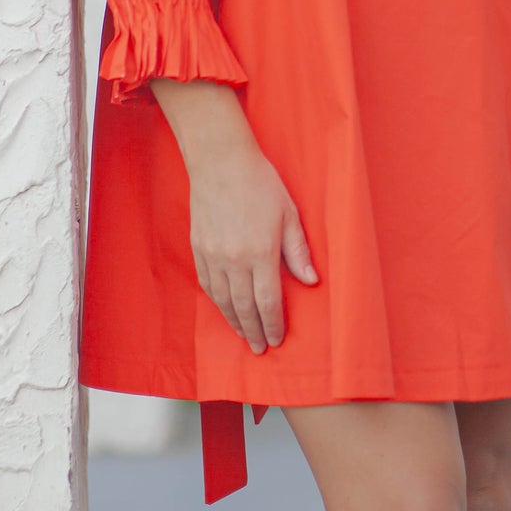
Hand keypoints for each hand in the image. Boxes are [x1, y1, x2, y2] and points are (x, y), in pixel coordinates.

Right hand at [188, 139, 318, 352]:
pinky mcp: (199, 249)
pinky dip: (217, 303)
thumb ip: (298, 250)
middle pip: (244, 307)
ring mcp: (213, 256)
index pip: (267, 301)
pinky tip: (226, 310)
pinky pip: (208, 285)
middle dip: (254, 331)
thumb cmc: (260, 183)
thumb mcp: (288, 214)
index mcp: (260, 252)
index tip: (278, 338)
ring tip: (245, 335)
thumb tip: (311, 281)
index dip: (273, 324)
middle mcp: (234, 260)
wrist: (221, 162)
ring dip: (235, 322)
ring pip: (223, 301)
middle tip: (261, 348)